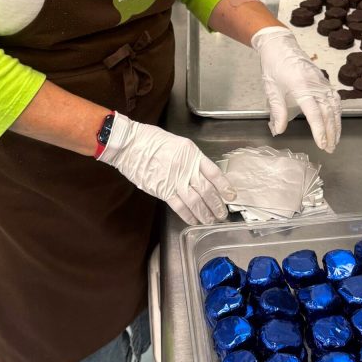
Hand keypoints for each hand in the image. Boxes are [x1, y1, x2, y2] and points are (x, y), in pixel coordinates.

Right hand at [97, 112, 235, 224]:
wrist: (130, 145)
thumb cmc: (152, 140)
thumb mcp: (179, 144)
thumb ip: (191, 159)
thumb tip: (201, 174)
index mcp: (192, 155)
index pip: (214, 173)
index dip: (224, 186)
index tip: (231, 196)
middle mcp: (187, 169)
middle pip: (207, 190)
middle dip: (217, 204)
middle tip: (223, 214)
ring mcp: (175, 181)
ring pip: (196, 201)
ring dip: (205, 213)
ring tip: (211, 220)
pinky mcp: (162, 191)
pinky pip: (179, 206)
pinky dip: (189, 215)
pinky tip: (195, 221)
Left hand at [251, 26, 340, 151]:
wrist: (280, 45)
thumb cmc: (273, 66)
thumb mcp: (271, 89)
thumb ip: (277, 111)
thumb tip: (279, 131)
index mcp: (300, 87)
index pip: (314, 113)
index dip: (319, 130)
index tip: (322, 144)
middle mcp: (315, 84)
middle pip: (328, 112)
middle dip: (331, 132)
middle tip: (330, 148)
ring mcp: (322, 81)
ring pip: (335, 106)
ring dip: (337, 124)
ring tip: (335, 140)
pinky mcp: (324, 80)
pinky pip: (335, 98)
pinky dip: (338, 112)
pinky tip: (337, 122)